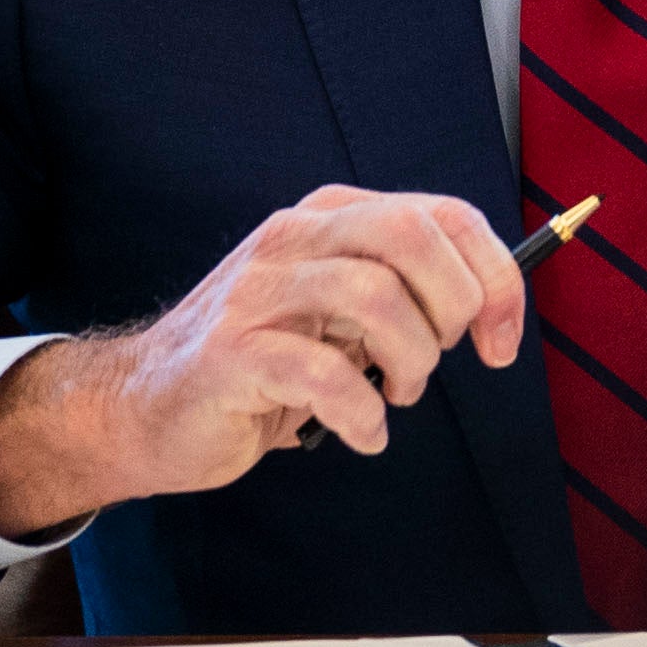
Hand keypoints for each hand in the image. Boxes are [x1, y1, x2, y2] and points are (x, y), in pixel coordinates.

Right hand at [0, 186, 525, 535]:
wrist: (145, 408)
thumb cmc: (263, 365)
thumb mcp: (339, 314)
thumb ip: (401, 295)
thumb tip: (494, 305)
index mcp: (329, 219)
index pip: (439, 214)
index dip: (493, 275)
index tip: (501, 340)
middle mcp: (292, 239)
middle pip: (409, 234)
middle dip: (454, 305)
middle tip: (441, 361)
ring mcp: (256, 291)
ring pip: (373, 298)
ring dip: (411, 362)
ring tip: (396, 396)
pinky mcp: (231, 353)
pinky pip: (322, 374)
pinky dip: (362, 414)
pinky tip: (361, 432)